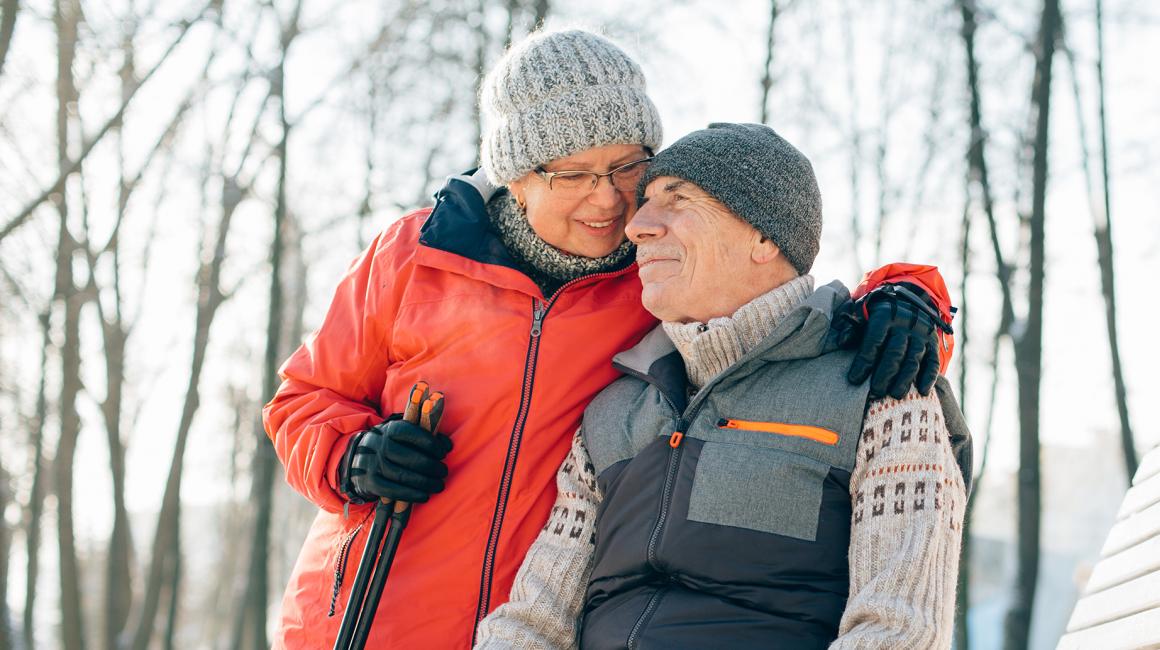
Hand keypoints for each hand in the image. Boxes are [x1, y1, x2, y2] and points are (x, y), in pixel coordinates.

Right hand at [339, 417, 452, 503]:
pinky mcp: (370, 482)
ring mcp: (373, 464)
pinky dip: (411, 495)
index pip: (412, 434)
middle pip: (409, 458)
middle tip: (443, 472)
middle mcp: (380, 445)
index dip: (431, 444)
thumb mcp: (404, 434)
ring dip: (425, 483)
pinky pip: (392, 491)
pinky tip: (424, 496)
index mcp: (391, 429)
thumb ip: (426, 436)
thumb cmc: (393, 445)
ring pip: (402, 476)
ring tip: (438, 485)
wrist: (360, 458)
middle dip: (432, 467)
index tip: (443, 453)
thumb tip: (448, 446)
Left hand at [841, 283, 947, 398]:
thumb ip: (851, 327)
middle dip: (884, 374)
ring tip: (894, 395)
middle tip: (875, 392)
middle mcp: (905, 325)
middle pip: (895, 353)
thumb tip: (841, 342)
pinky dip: (929, 377)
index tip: (854, 379)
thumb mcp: (861, 312)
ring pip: (913, 359)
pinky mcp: (933, 344)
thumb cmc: (876, 313)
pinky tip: (922, 391)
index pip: (874, 341)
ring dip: (904, 379)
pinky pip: (933, 362)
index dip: (864, 361)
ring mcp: (921, 335)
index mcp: (885, 316)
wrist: (908, 301)